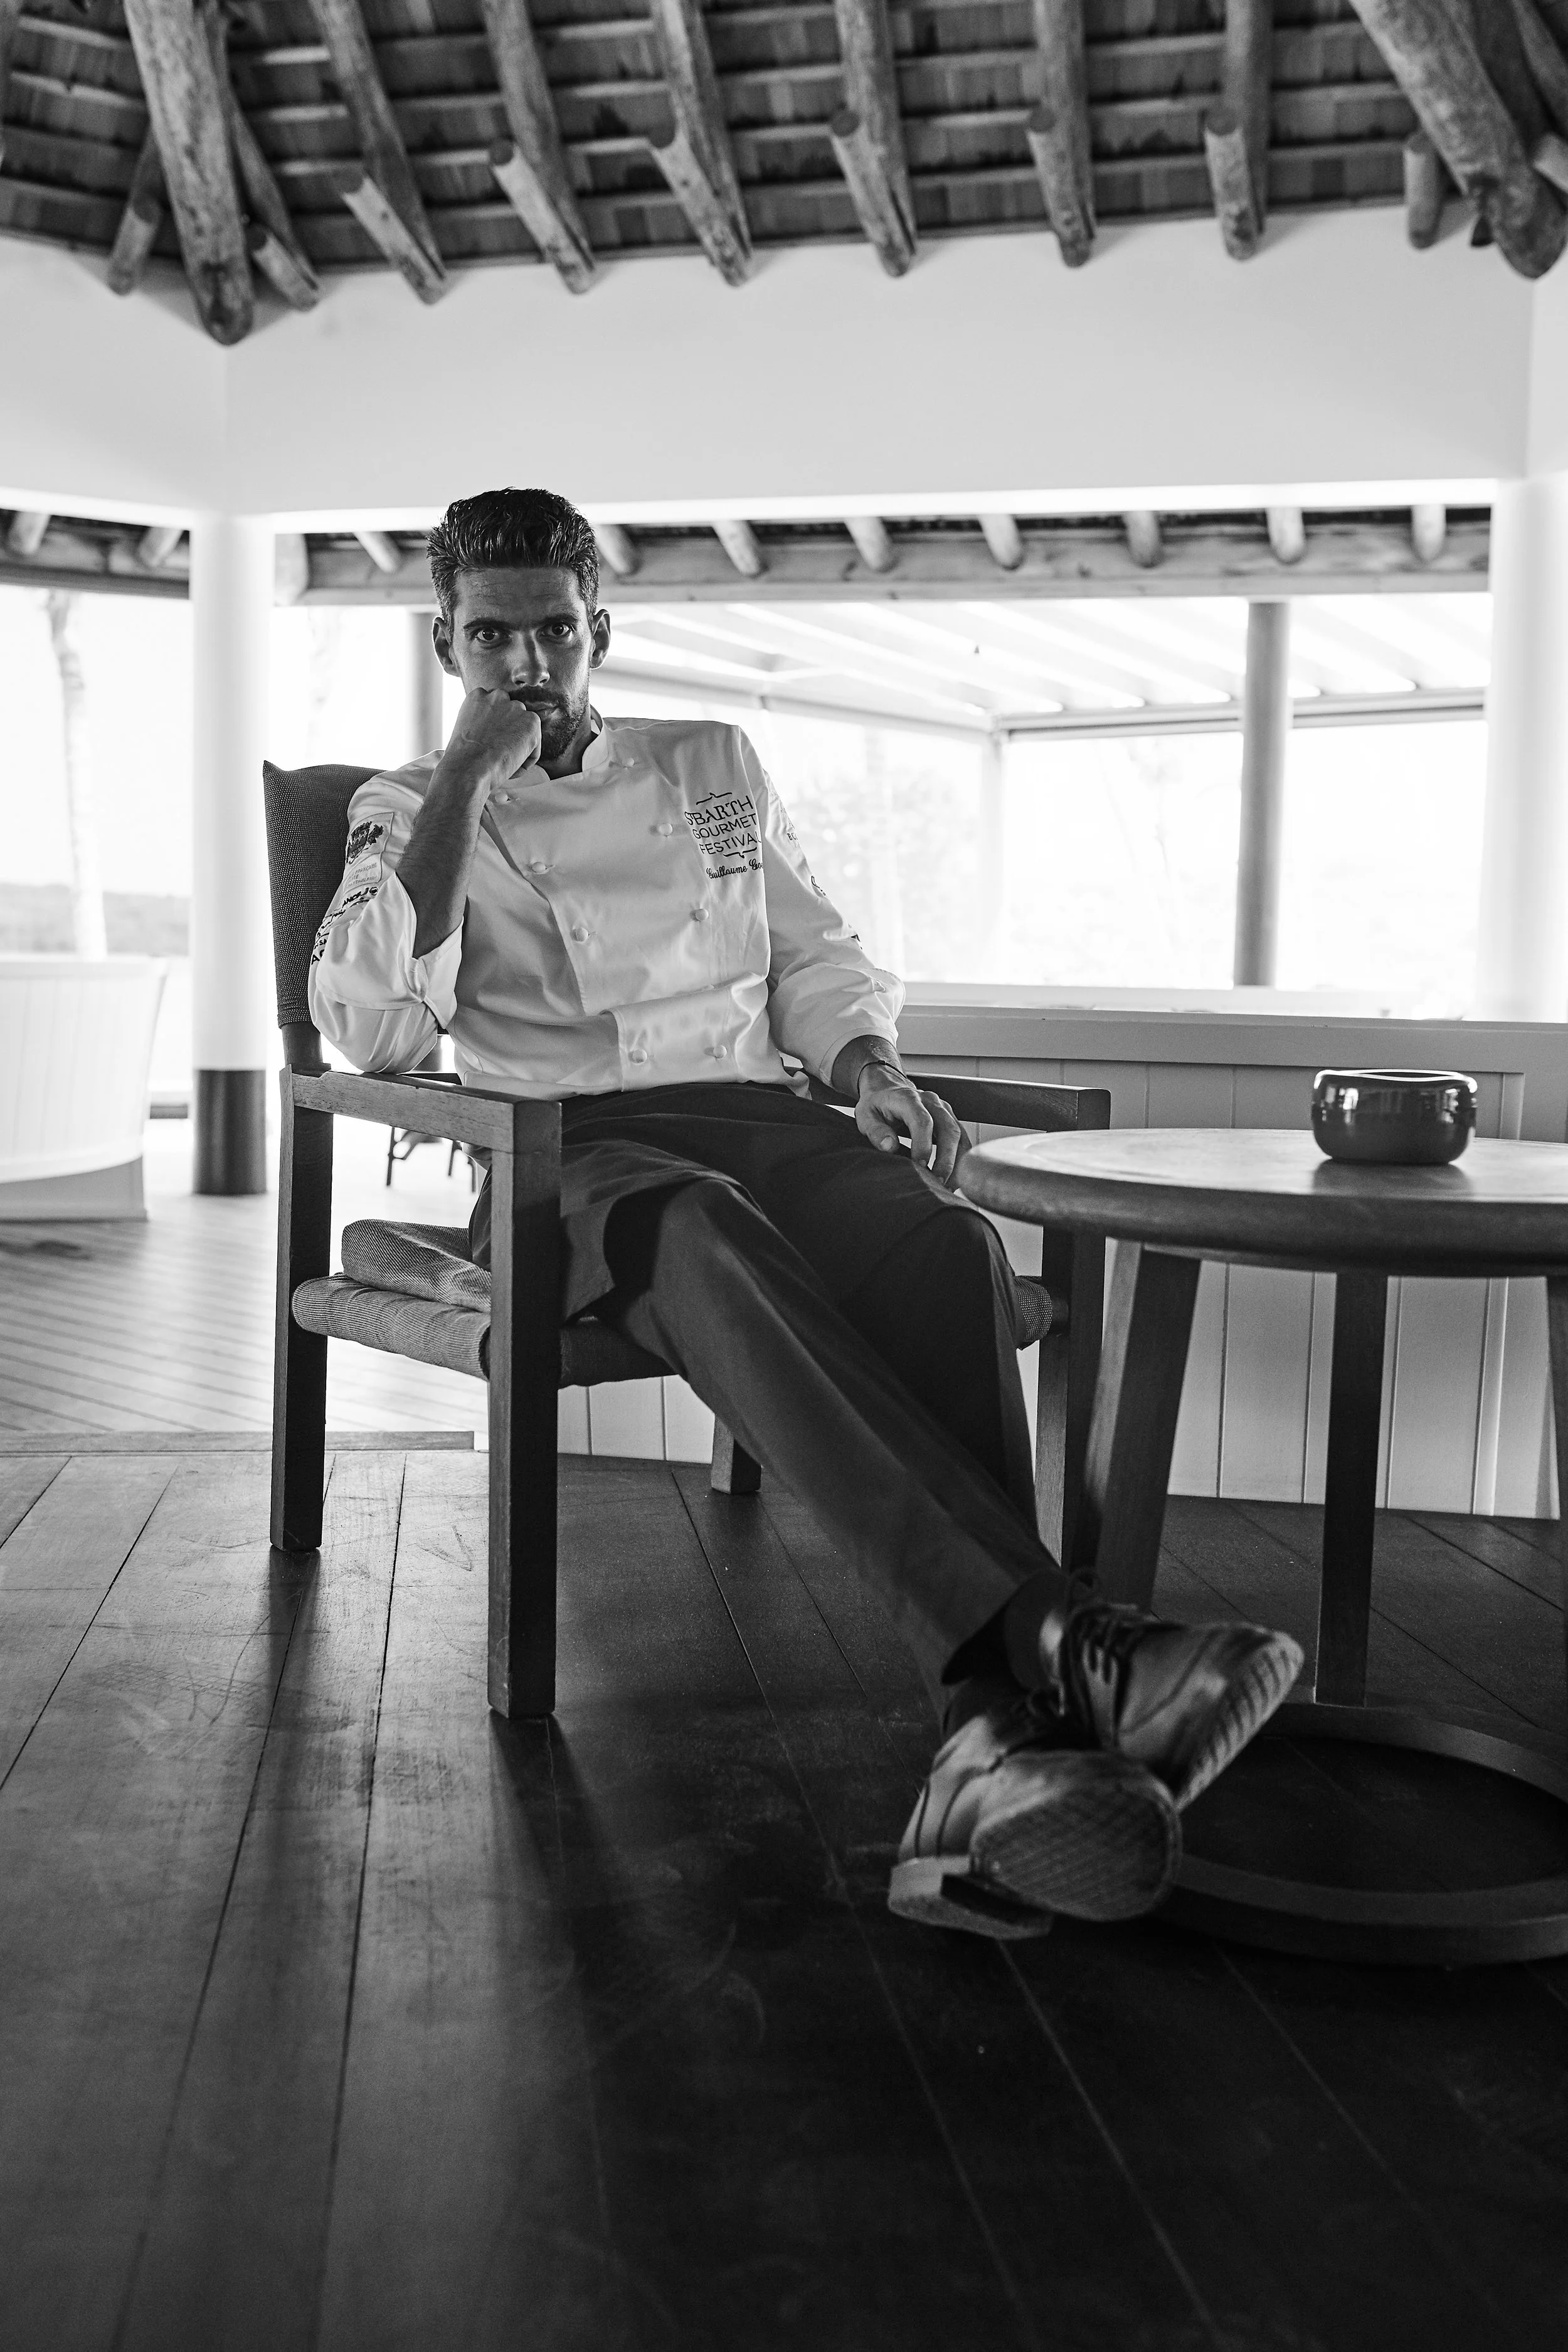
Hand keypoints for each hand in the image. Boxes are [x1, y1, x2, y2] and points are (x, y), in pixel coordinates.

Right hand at [441, 687, 541, 788]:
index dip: (495, 728)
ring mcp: (516, 707)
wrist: (468, 768)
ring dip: (517, 748)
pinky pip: (535, 746)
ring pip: (524, 731)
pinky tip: (510, 768)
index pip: (495, 707)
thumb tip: (495, 732)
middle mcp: (497, 696)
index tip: (490, 743)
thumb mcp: (466, 730)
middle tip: (498, 754)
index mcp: (478, 696)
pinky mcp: (532, 722)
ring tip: (501, 763)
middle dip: (509, 733)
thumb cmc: (462, 759)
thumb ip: (482, 722)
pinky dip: (526, 761)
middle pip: (512, 716)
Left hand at [855, 1063, 967, 1188]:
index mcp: (908, 1099)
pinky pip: (962, 1139)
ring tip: (948, 1185)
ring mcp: (944, 1109)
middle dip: (946, 1159)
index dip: (923, 1145)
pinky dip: (961, 1159)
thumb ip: (876, 1131)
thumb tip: (890, 1146)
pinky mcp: (950, 1118)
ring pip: (959, 1135)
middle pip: (948, 1129)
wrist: (887, 1088)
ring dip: (957, 1162)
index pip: (923, 1121)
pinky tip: (954, 1178)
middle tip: (938, 1182)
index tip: (919, 1166)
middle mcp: (931, 1102)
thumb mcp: (865, 1116)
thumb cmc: (876, 1104)